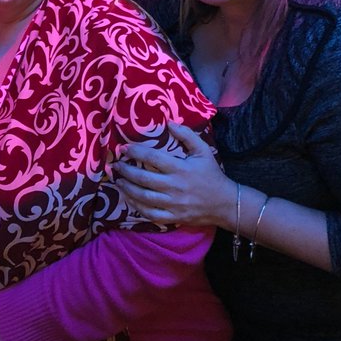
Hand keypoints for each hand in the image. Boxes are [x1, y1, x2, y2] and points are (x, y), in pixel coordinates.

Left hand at [112, 121, 235, 227]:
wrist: (225, 203)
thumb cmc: (212, 175)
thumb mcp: (203, 151)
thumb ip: (186, 135)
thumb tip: (168, 122)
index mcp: (180, 169)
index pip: (152, 157)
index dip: (135, 152)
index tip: (123, 148)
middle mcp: (174, 186)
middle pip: (143, 178)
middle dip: (126, 171)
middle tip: (115, 166)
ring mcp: (173, 204)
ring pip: (143, 197)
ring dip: (127, 188)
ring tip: (118, 180)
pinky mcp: (173, 217)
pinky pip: (150, 213)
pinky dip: (137, 207)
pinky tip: (129, 199)